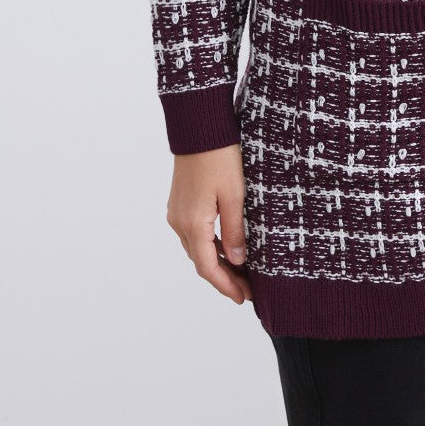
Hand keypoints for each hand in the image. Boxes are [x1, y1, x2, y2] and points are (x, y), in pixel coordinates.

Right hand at [166, 144, 251, 305]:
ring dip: (217, 262)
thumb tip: (238, 260)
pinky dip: (210, 245)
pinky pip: (194, 233)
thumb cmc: (220, 157)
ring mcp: (177, 212)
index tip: (243, 298)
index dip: (226, 286)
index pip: (208, 268)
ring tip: (241, 272)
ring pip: (197, 248)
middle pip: (201, 261)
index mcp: (193, 224)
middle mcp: (179, 222)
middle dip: (224, 278)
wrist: (199, 127)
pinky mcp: (180, 203)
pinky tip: (227, 246)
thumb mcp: (235, 195)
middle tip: (246, 290)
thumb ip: (235, 230)